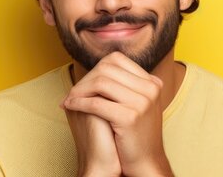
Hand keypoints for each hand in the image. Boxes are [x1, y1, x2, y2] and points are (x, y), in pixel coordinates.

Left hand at [62, 53, 173, 175]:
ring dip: (79, 90)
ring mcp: (142, 102)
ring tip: (70, 99)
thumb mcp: (137, 103)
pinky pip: (96, 103)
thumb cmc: (135, 133)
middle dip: (85, 79)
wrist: (146, 161)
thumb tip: (98, 67)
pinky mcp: (130, 117)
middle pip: (107, 69)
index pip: (116, 60)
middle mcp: (150, 88)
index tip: (84, 84)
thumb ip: (124, 84)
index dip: (95, 69)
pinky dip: (79, 103)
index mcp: (152, 82)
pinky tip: (70, 106)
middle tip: (72, 92)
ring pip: (100, 83)